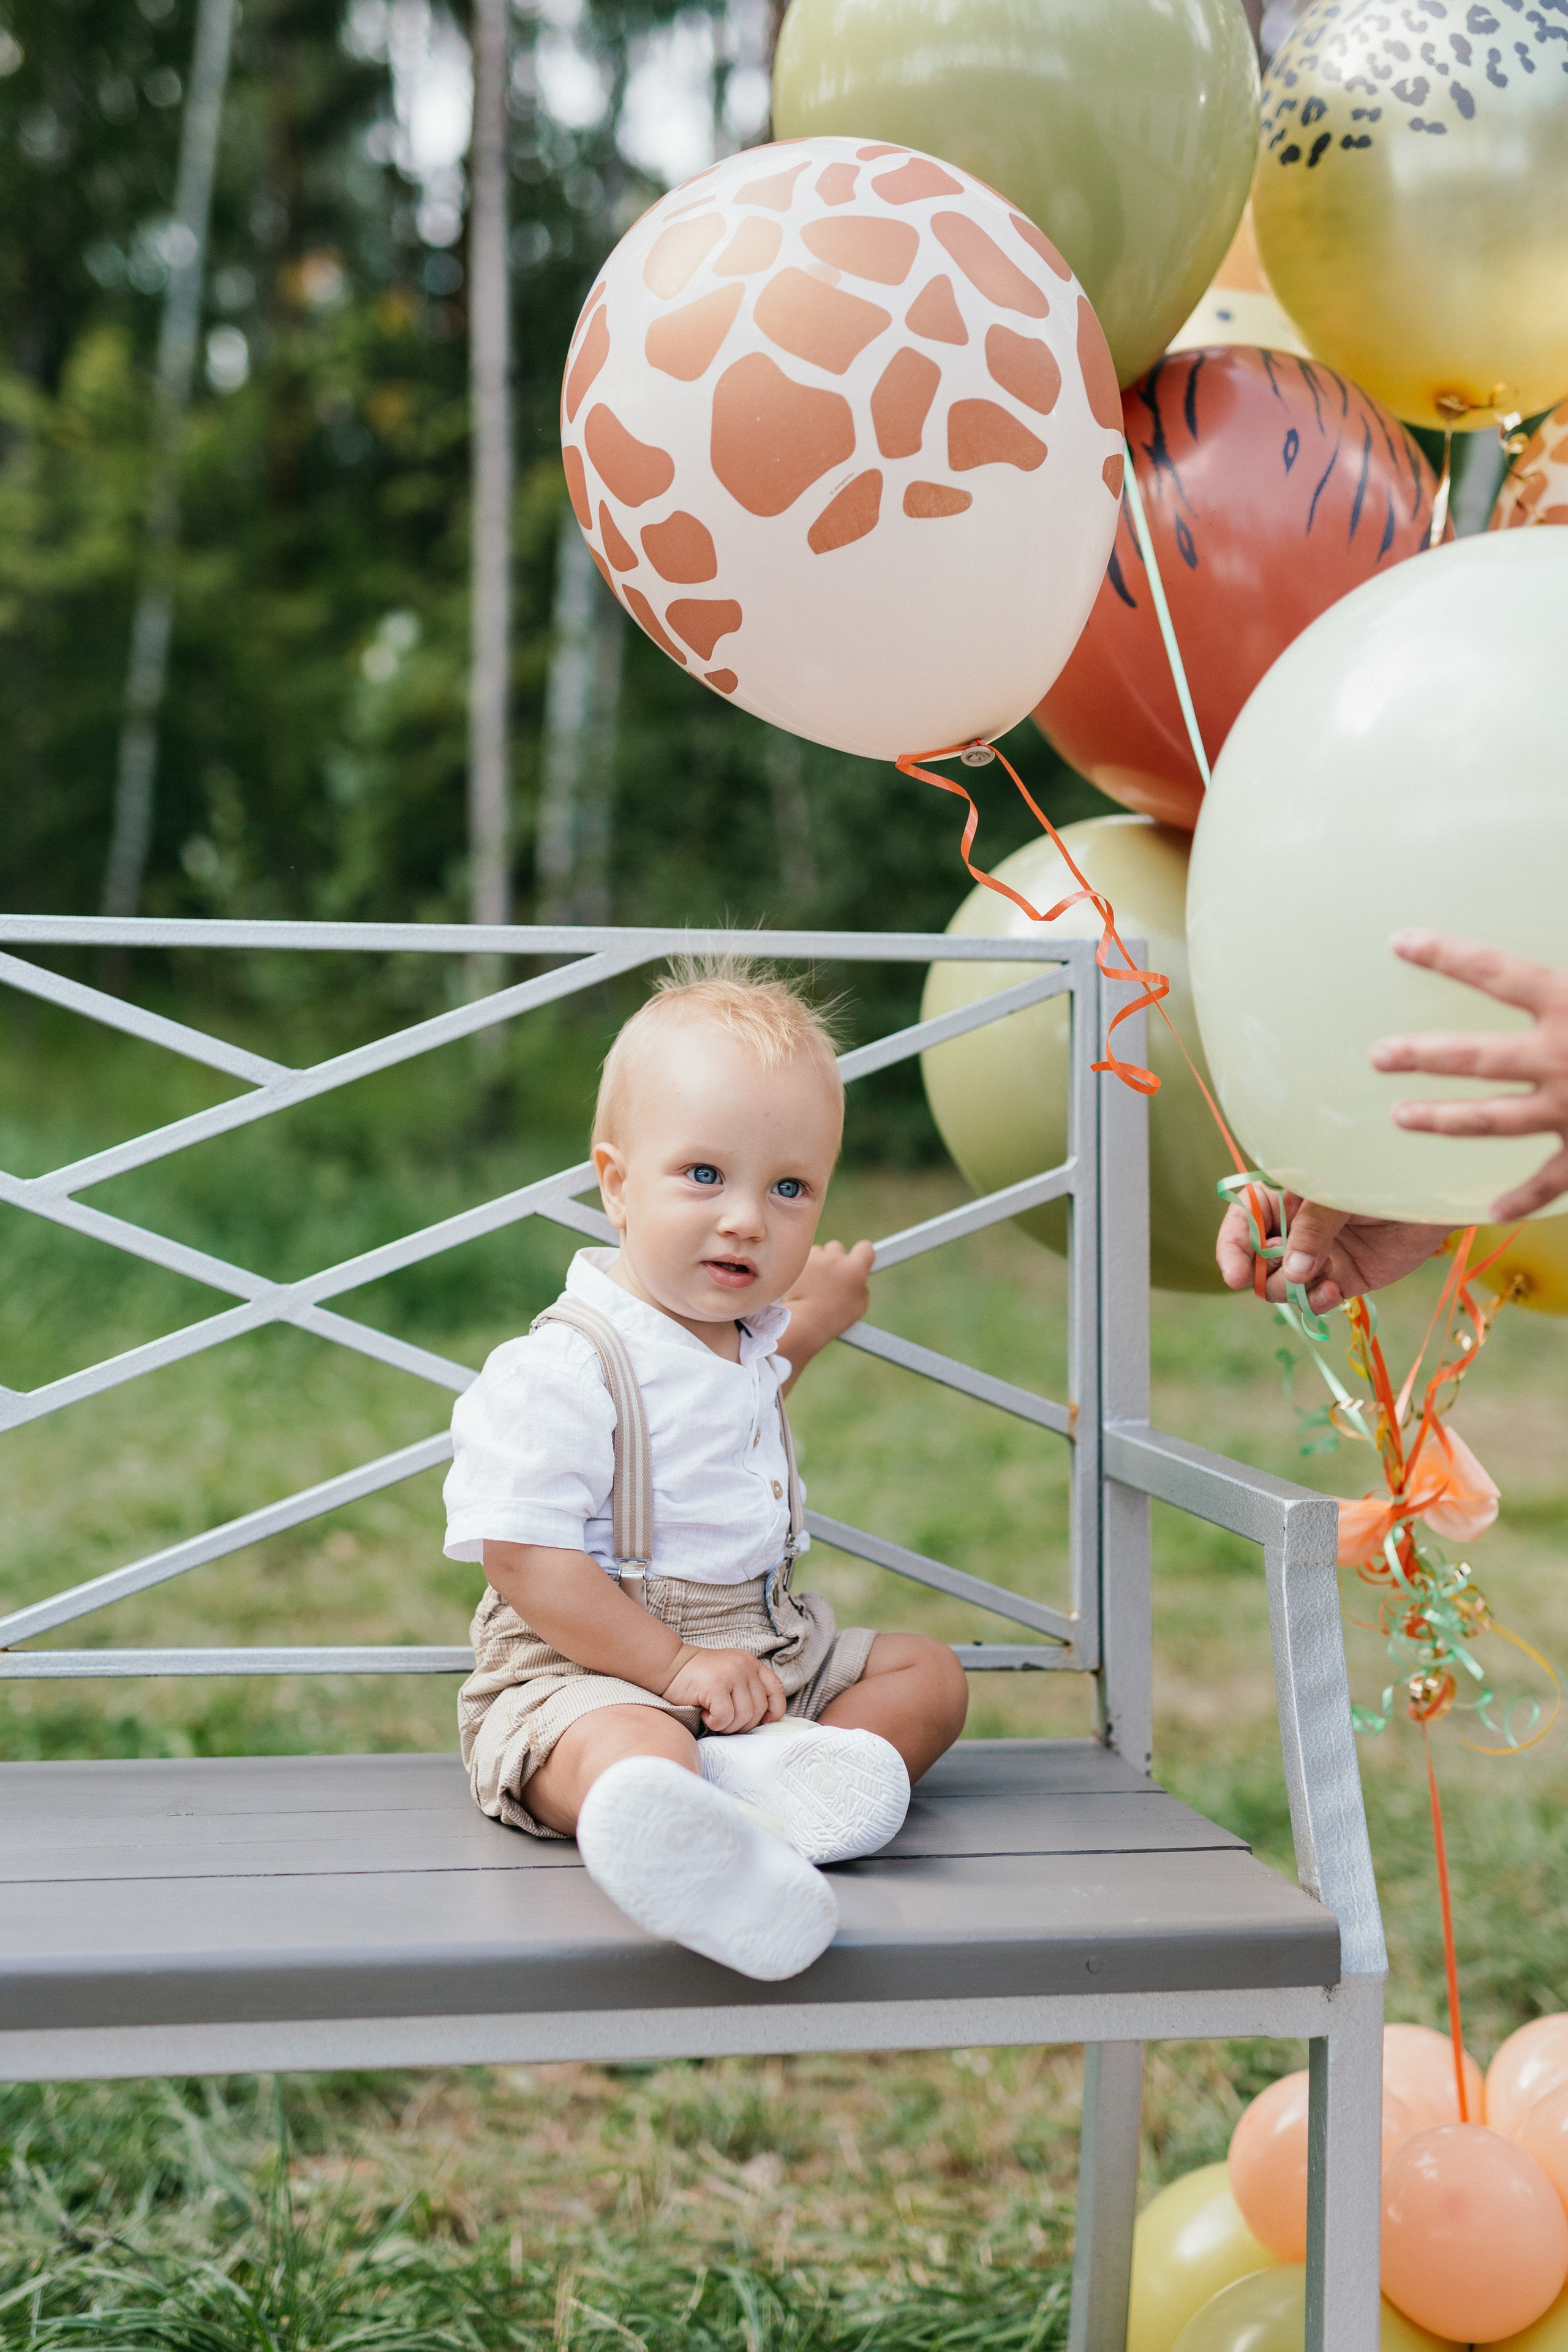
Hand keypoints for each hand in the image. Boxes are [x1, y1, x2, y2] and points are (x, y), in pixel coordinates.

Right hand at [661, 1644, 785, 1733]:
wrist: (669, 1666)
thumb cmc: (699, 1680)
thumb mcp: (730, 1677)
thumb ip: (747, 1690)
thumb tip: (764, 1721)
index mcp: (752, 1664)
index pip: (776, 1690)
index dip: (774, 1711)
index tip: (761, 1722)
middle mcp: (745, 1666)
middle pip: (758, 1709)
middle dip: (742, 1724)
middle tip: (724, 1721)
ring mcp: (731, 1673)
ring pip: (744, 1716)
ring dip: (728, 1725)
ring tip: (713, 1716)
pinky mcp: (716, 1684)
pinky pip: (725, 1717)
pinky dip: (715, 1723)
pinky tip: (704, 1714)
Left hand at [778, 1237, 874, 1390]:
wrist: (800, 1324)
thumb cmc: (830, 1321)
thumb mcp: (856, 1307)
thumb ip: (858, 1288)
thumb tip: (858, 1280)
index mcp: (855, 1269)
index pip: (866, 1249)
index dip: (862, 1256)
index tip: (859, 1262)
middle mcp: (835, 1257)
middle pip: (837, 1250)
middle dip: (832, 1263)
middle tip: (827, 1283)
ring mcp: (813, 1257)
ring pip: (815, 1255)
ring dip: (813, 1267)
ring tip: (808, 1290)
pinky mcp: (794, 1262)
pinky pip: (799, 1261)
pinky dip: (797, 1271)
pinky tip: (796, 1288)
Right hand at [1215, 1189, 1449, 1314]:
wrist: (1432, 1197)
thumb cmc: (1381, 1178)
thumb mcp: (1339, 1192)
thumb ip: (1313, 1227)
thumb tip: (1294, 1269)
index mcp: (1284, 1198)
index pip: (1241, 1222)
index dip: (1231, 1249)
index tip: (1236, 1276)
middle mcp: (1294, 1229)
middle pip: (1254, 1261)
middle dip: (1262, 1274)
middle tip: (1287, 1277)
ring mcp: (1316, 1256)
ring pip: (1280, 1286)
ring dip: (1293, 1289)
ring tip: (1321, 1279)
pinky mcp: (1341, 1279)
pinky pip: (1312, 1300)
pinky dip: (1316, 1301)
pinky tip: (1332, 1290)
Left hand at [1372, 932, 1567, 1220]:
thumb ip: (1567, 979)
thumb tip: (1549, 932)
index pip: (1494, 971)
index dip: (1446, 954)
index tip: (1400, 941)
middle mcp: (1565, 1056)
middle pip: (1474, 1055)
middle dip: (1420, 1055)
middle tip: (1376, 1055)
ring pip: (1491, 1119)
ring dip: (1442, 1120)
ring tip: (1401, 1118)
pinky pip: (1550, 1181)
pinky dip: (1520, 1199)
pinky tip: (1489, 1211)